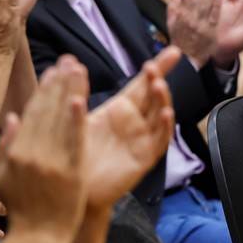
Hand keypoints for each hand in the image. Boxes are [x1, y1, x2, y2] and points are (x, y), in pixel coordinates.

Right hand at [0, 56, 88, 242]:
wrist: (39, 238)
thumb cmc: (23, 208)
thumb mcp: (4, 177)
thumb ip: (8, 146)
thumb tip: (11, 117)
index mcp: (16, 152)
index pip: (31, 114)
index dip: (43, 91)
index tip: (53, 71)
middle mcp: (31, 153)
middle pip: (46, 112)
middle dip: (58, 83)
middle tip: (69, 60)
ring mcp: (50, 162)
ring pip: (60, 121)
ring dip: (69, 93)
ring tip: (78, 69)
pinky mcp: (69, 173)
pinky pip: (73, 142)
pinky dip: (75, 121)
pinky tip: (79, 101)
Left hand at [83, 46, 178, 207]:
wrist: (75, 190)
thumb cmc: (75, 156)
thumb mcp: (74, 119)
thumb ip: (75, 93)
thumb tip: (71, 62)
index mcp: (120, 111)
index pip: (141, 84)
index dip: (157, 68)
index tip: (172, 51)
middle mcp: (135, 123)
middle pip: (154, 96)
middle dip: (160, 78)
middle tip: (159, 64)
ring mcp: (143, 139)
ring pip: (159, 115)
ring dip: (162, 99)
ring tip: (158, 85)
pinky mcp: (145, 157)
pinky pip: (160, 140)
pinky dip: (165, 126)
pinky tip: (166, 114)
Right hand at [167, 0, 222, 67]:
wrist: (187, 59)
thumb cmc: (179, 41)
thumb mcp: (172, 24)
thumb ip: (173, 8)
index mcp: (181, 15)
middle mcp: (190, 18)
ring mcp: (200, 25)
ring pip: (207, 4)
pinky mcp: (210, 31)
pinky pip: (214, 15)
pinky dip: (217, 5)